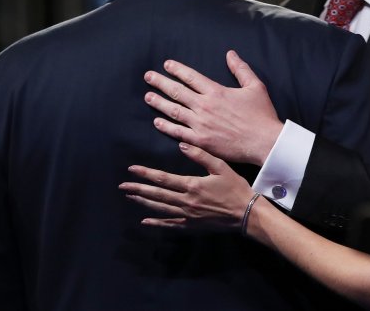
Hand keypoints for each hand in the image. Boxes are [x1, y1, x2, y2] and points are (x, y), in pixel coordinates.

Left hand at [120, 142, 256, 229]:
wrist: (246, 214)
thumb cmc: (235, 188)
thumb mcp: (221, 167)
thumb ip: (201, 155)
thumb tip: (181, 144)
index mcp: (192, 185)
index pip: (163, 178)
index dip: (146, 173)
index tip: (132, 169)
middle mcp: (186, 202)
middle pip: (157, 194)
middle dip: (138, 189)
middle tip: (122, 186)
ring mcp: (187, 215)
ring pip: (160, 208)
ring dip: (143, 202)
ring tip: (130, 197)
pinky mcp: (192, 225)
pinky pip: (170, 224)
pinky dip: (157, 222)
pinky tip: (146, 220)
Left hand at [144, 50, 282, 165]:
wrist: (264, 142)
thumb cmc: (261, 114)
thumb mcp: (255, 86)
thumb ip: (241, 69)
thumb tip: (230, 53)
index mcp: (216, 91)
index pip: (191, 77)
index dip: (177, 69)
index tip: (166, 65)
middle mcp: (204, 106)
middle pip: (177, 91)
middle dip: (160, 83)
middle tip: (148, 77)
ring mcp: (200, 124)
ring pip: (174, 111)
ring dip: (159, 103)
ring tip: (148, 97)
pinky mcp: (201, 140)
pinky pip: (178, 132)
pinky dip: (166, 127)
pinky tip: (157, 122)